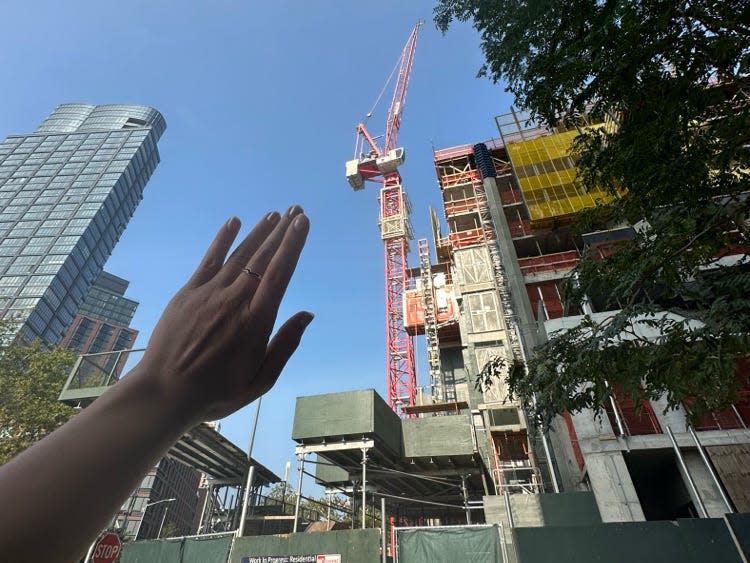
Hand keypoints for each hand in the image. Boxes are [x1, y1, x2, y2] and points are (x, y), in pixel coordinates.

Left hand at [138, 205, 311, 422]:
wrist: (164, 392)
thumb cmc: (216, 392)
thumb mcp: (260, 381)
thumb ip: (285, 346)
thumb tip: (307, 314)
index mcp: (255, 322)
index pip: (279, 274)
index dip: (292, 246)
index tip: (302, 224)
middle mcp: (234, 300)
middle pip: (262, 258)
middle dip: (281, 232)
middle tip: (296, 210)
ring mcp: (208, 294)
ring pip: (239, 255)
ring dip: (258, 232)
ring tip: (274, 214)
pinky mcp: (187, 293)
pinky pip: (208, 260)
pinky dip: (222, 239)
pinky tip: (233, 221)